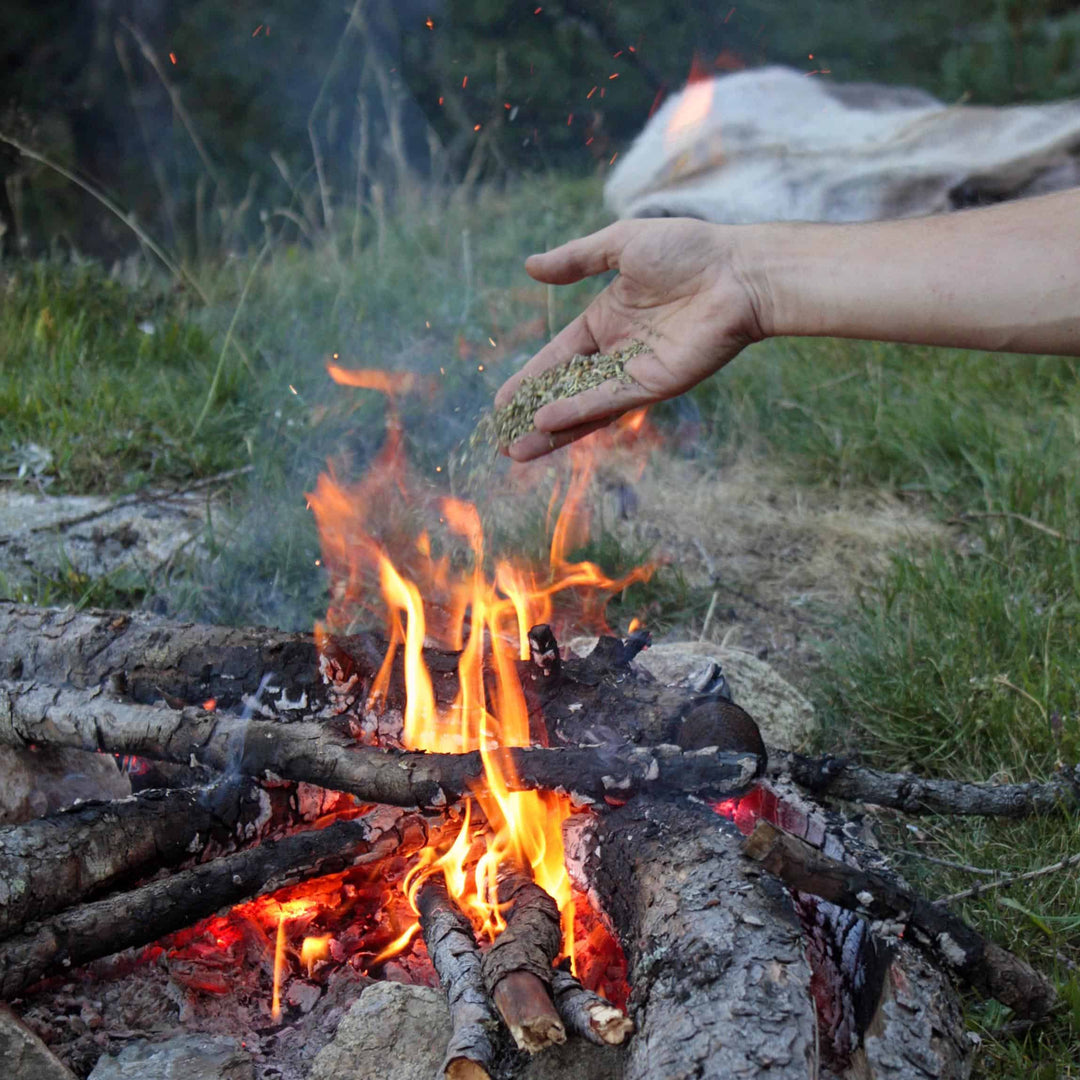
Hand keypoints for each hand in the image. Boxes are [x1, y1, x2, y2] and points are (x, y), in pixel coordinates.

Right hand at [494, 217, 767, 459]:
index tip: (501, 402)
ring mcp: (636, 372)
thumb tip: (530, 267)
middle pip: (565, 392)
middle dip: (532, 416)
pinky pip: (609, 402)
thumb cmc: (688, 251)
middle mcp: (617, 352)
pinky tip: (547, 421)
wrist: (738, 271)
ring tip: (514, 452)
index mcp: (606, 321)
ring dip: (550, 430)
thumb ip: (576, 260)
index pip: (558, 358)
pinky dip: (578, 413)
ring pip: (584, 408)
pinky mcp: (656, 385)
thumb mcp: (620, 245)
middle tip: (500, 439)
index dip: (529, 380)